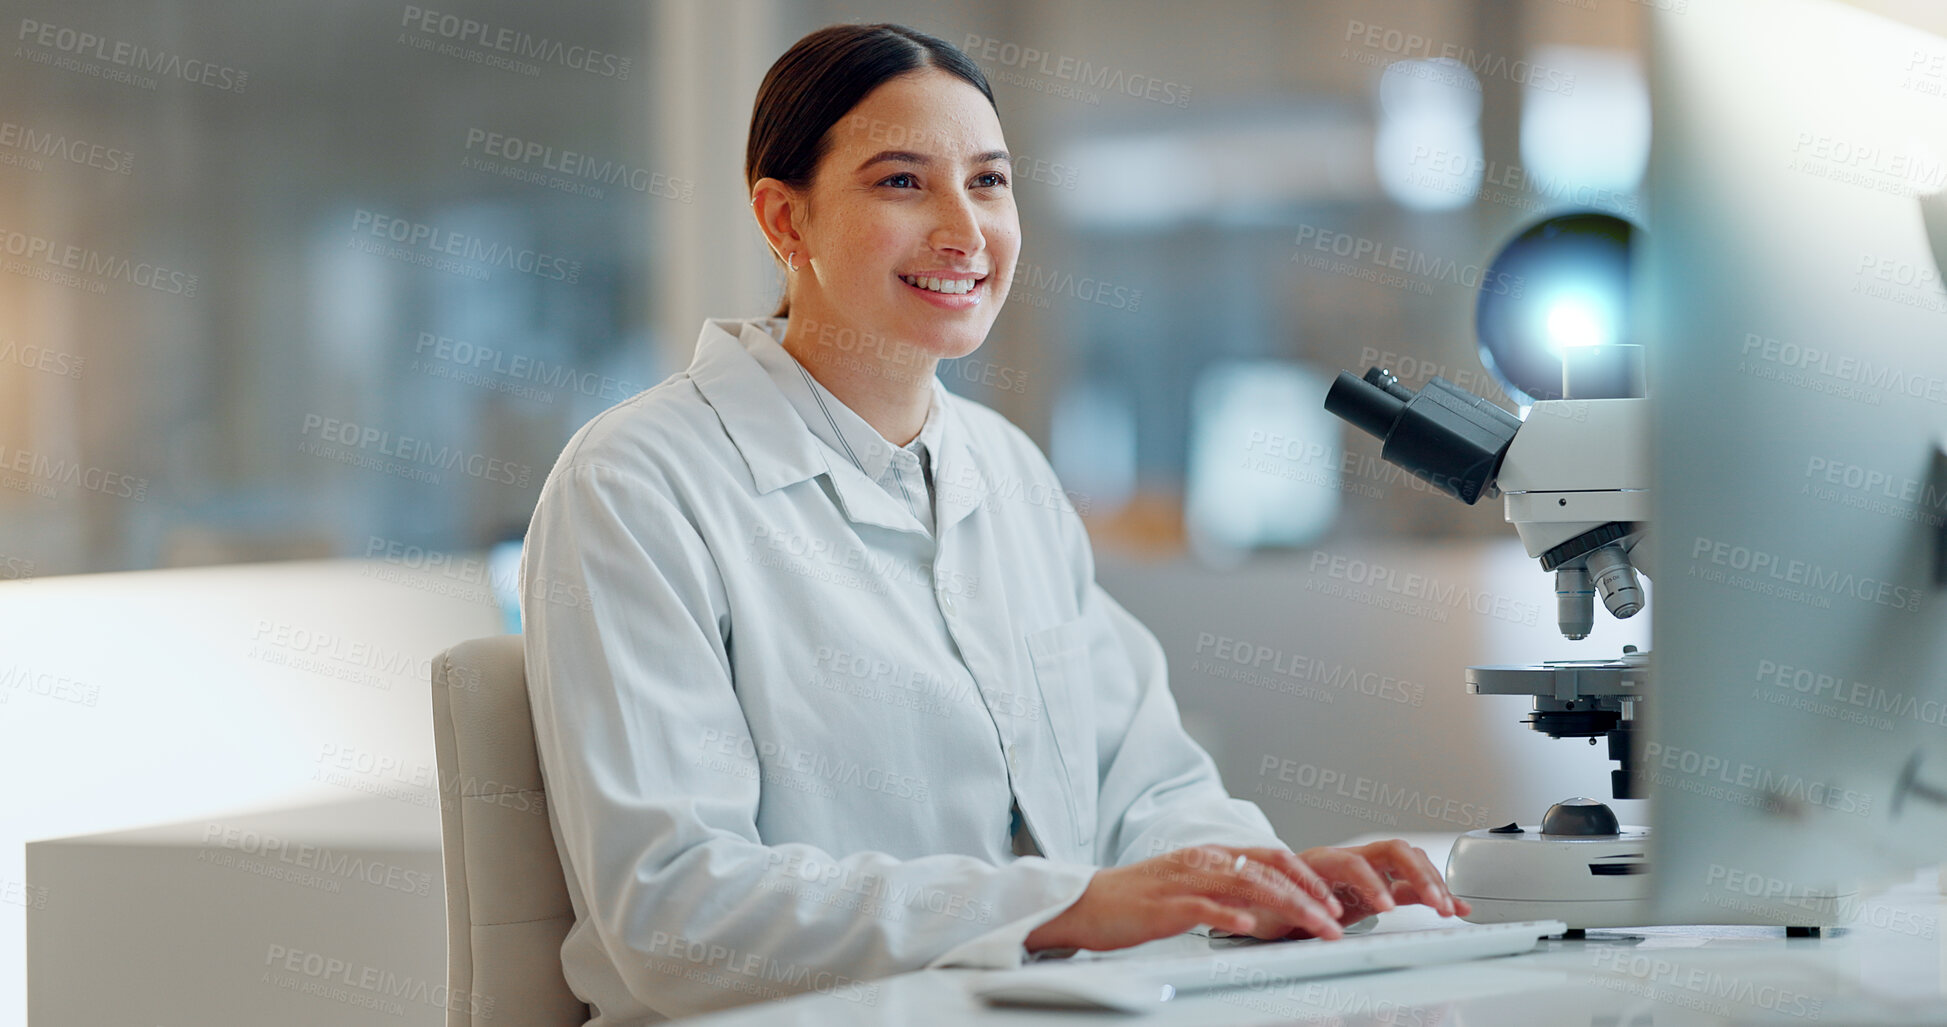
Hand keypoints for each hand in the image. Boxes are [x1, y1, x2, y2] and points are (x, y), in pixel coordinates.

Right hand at [1023, 840, 1470, 952]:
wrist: (1083, 904)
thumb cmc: (1136, 903)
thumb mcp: (1189, 890)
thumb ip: (1227, 893)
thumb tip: (1266, 909)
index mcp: (1212, 856)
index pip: (1271, 856)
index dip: (1307, 876)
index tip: (1337, 900)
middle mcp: (1203, 861)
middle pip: (1268, 868)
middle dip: (1310, 893)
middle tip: (1340, 918)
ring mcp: (1183, 881)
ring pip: (1246, 885)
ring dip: (1287, 906)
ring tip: (1317, 926)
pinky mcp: (1162, 906)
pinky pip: (1202, 906)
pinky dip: (1230, 915)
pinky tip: (1251, 927)